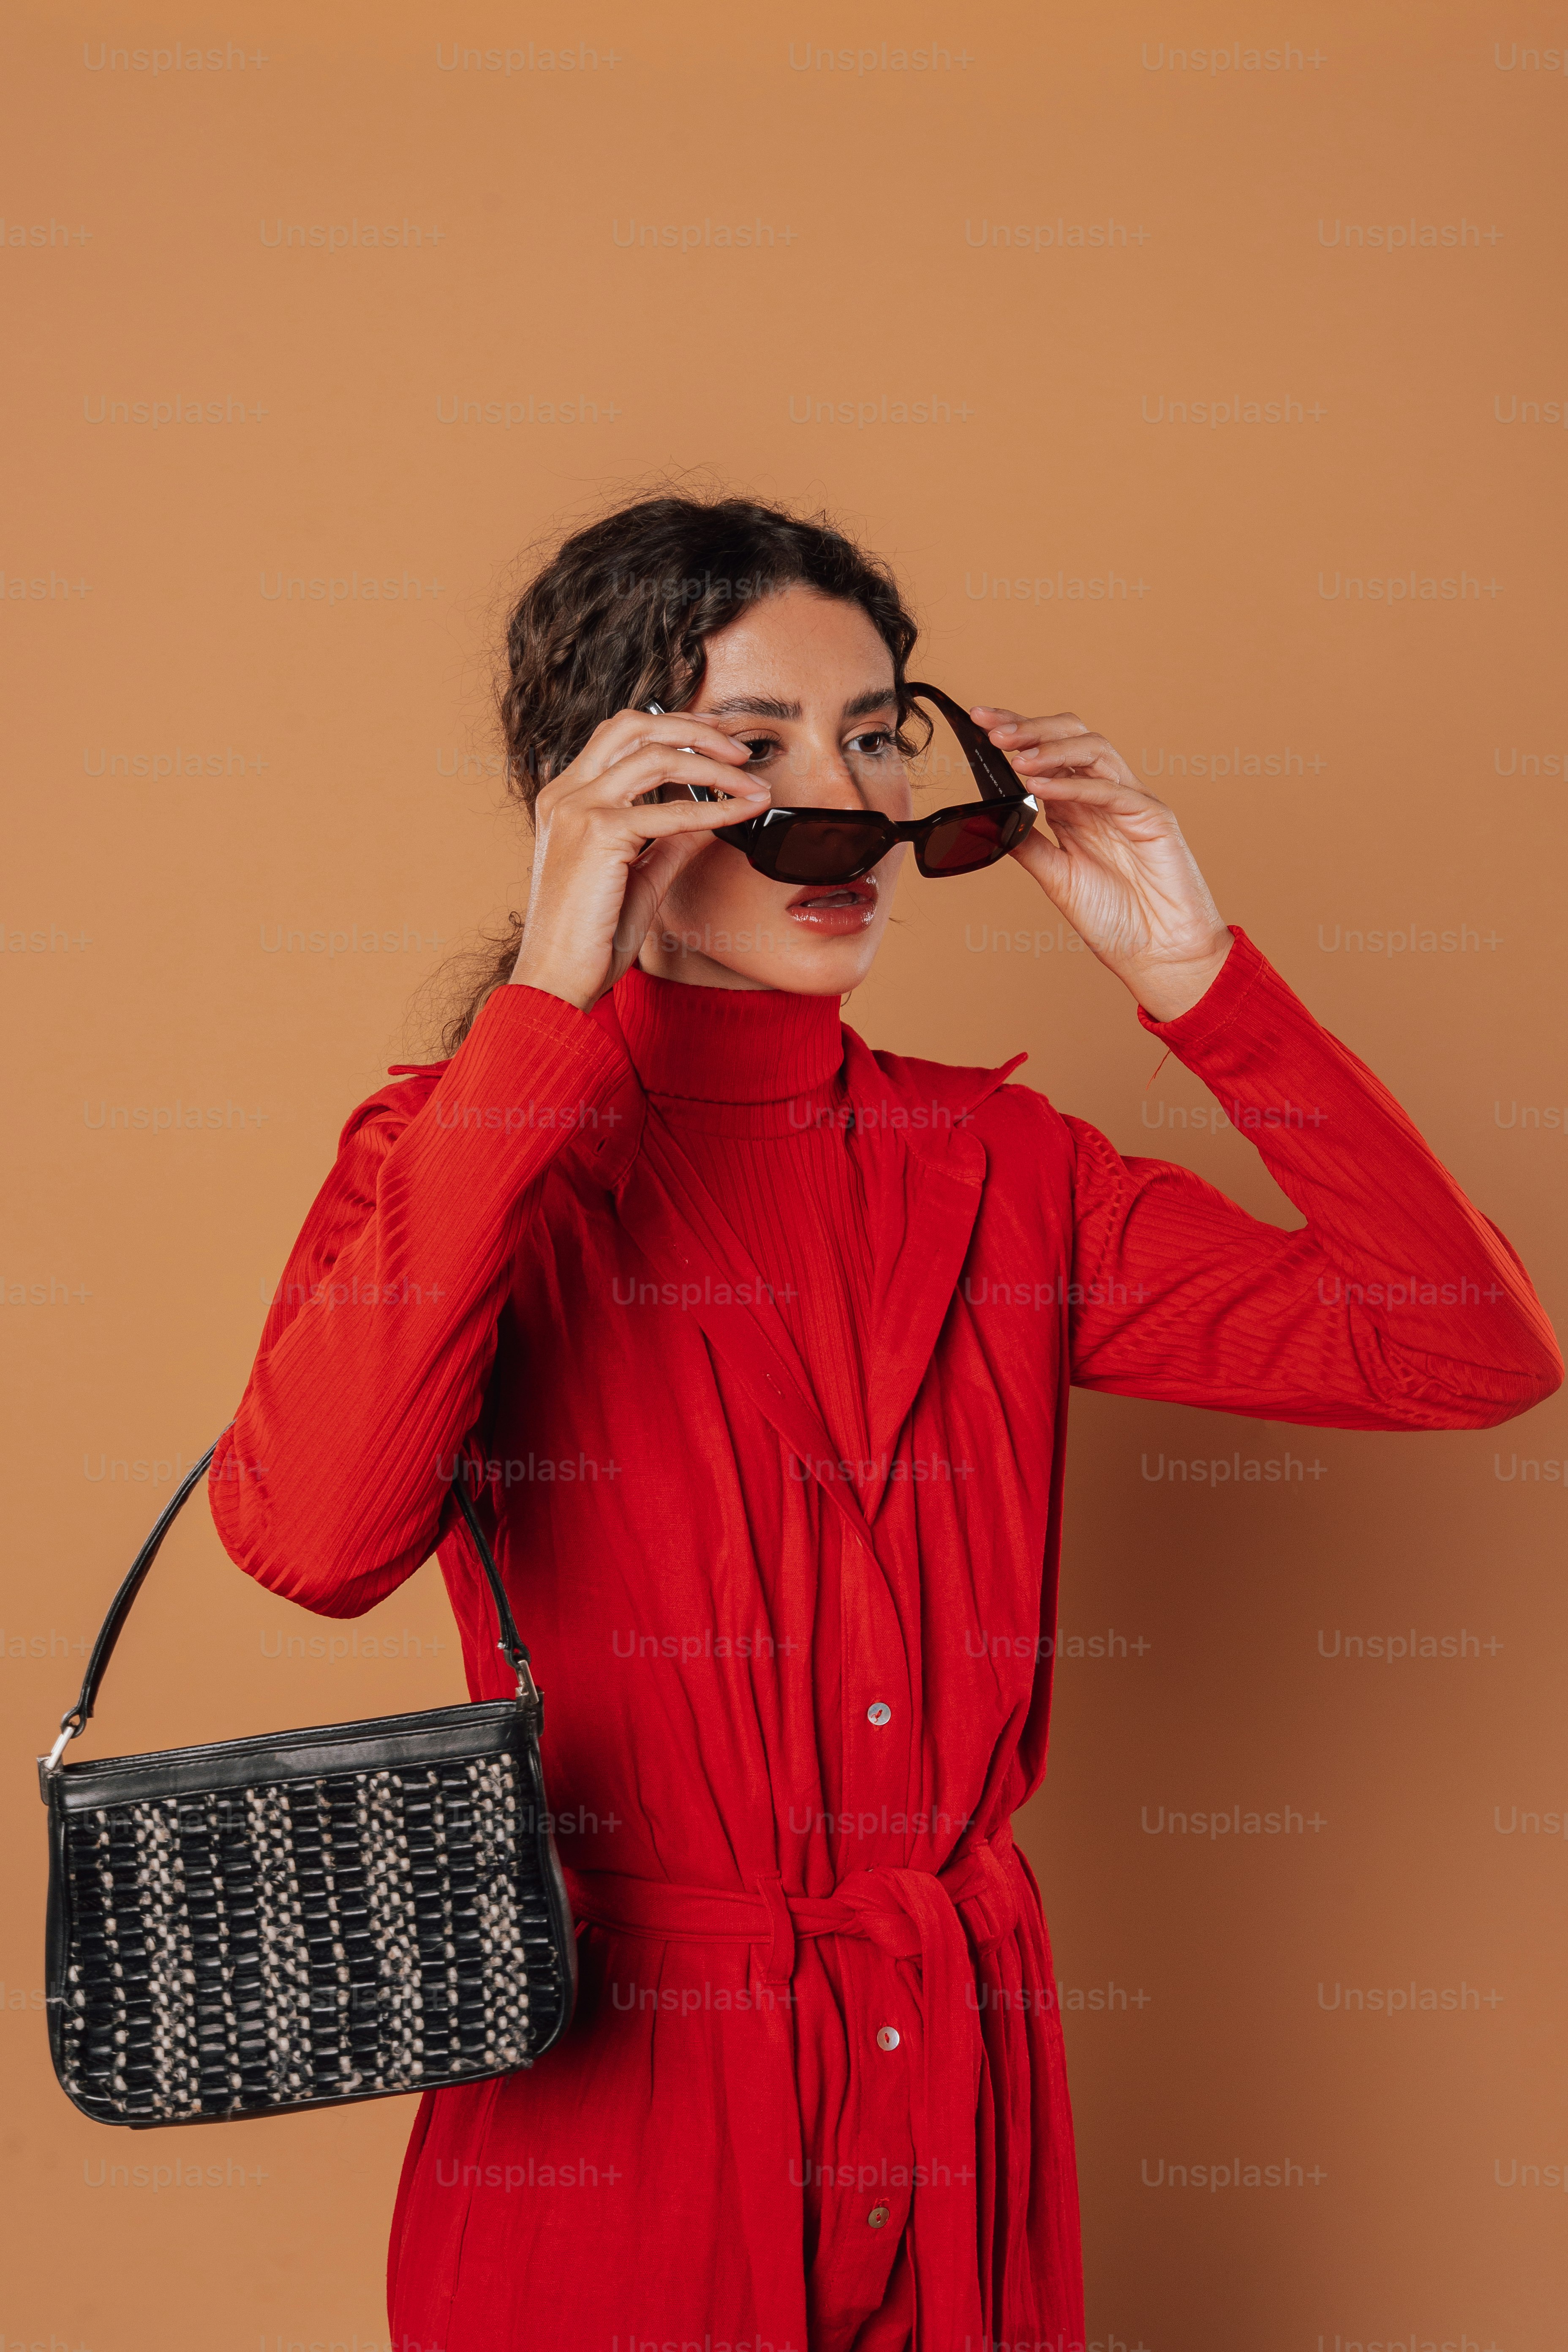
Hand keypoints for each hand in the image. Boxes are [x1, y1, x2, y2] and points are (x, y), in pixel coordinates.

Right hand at [509, 710, 768, 1010]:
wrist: (558, 976)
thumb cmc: (591, 935)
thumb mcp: (638, 875)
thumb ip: (670, 840)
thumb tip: (712, 815)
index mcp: (566, 797)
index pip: (621, 736)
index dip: (674, 728)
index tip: (717, 741)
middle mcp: (566, 793)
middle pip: (635, 725)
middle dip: (695, 728)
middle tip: (740, 749)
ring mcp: (578, 808)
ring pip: (657, 756)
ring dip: (715, 765)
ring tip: (751, 783)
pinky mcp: (597, 833)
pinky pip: (672, 811)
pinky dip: (715, 810)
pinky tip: (742, 814)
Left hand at [971, 705, 1233, 1021]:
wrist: (1158, 955)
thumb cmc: (1116, 921)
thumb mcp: (1057, 878)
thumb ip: (1029, 844)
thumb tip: (991, 818)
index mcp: (1079, 808)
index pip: (1047, 756)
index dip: (1017, 733)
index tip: (980, 722)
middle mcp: (1104, 797)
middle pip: (1072, 738)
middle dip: (1030, 728)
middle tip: (993, 730)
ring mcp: (1131, 803)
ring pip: (1094, 750)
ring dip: (1050, 747)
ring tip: (1014, 754)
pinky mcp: (1153, 819)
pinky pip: (1111, 789)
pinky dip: (1074, 784)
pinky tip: (1039, 785)